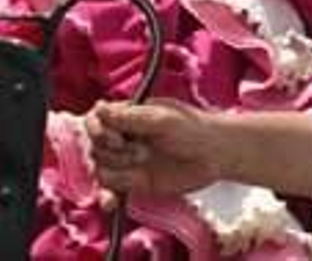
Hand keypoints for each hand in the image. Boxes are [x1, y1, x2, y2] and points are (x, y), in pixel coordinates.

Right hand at [87, 99, 223, 197]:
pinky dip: (106, 197)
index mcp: (128, 116)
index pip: (96, 120)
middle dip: (115, 151)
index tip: (113, 137)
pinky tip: (110, 202)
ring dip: (118, 169)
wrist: (216, 156)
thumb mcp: (163, 119)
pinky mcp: (134, 183)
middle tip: (141, 151)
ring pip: (101, 169)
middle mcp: (124, 138)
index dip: (97, 129)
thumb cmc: (194, 129)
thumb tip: (100, 108)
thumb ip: (131, 117)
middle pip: (95, 147)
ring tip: (143, 163)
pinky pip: (110, 191)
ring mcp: (127, 161)